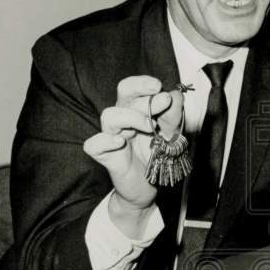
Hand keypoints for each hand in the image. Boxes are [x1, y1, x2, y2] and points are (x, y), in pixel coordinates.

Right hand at [83, 75, 184, 219]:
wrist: (150, 186)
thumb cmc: (156, 155)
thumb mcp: (171, 133)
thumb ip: (173, 114)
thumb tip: (175, 95)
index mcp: (135, 110)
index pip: (131, 88)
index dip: (141, 83)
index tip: (158, 85)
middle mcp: (122, 120)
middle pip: (123, 97)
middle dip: (143, 96)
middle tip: (163, 101)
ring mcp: (112, 137)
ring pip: (109, 116)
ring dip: (131, 116)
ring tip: (150, 126)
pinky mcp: (106, 156)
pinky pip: (93, 145)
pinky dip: (104, 140)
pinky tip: (119, 141)